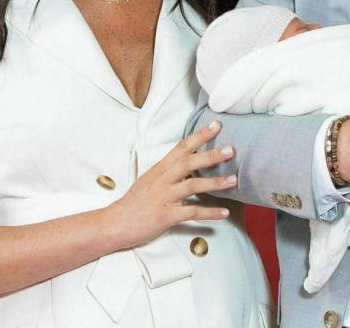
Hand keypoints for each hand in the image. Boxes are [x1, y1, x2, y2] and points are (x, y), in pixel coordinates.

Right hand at [108, 121, 236, 249]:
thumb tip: (187, 163)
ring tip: (233, 180)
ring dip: (215, 183)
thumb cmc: (134, 202)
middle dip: (211, 155)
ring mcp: (165, 197)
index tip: (216, 125)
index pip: (181, 147)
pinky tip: (224, 213)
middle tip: (231, 150)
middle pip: (188, 162)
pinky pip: (192, 213)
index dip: (199, 135)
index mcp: (159, 169)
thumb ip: (168, 171)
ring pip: (192, 185)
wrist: (115, 224)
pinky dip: (210, 213)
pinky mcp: (167, 216)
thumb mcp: (150, 180)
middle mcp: (162, 180)